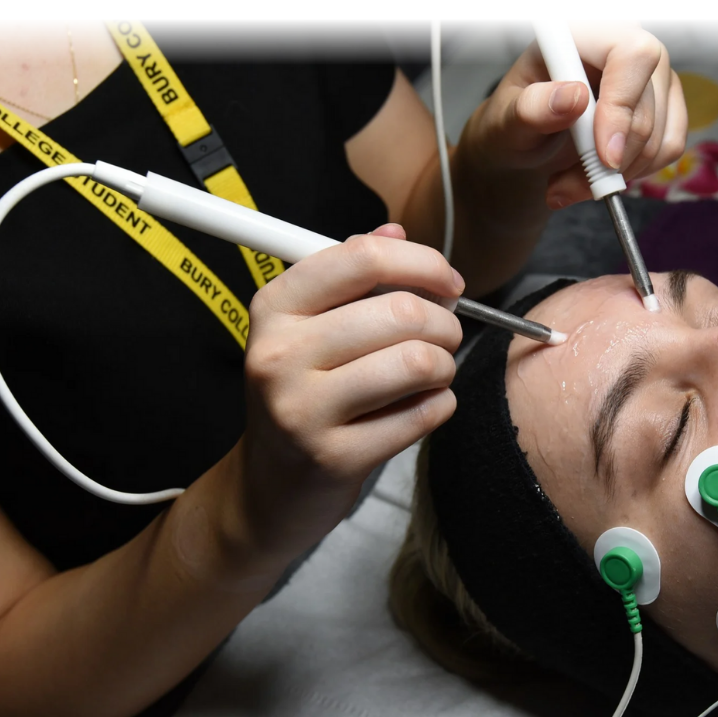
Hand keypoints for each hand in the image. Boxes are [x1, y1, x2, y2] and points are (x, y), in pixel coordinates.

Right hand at [235, 224, 463, 557]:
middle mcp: (280, 354)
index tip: (447, 281)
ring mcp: (302, 410)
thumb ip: (353, 278)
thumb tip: (395, 231)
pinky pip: (423, 414)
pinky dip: (440, 406)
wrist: (270, 486)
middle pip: (401, 312)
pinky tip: (422, 407)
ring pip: (419, 362)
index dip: (422, 262)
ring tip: (434, 373)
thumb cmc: (304, 393)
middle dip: (445, 322)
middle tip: (444, 338)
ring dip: (445, 366)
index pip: (362, 258)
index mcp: (274, 308)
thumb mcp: (310, 328)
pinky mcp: (333, 458)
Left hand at [457, 23, 687, 208]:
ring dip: (617, 175)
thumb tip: (572, 97)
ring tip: (570, 183)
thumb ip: (531, 109)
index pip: (631, 54)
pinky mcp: (664, 106)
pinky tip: (598, 175)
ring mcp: (651, 76)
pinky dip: (634, 174)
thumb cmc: (511, 122)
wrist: (521, 145)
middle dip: (610, 159)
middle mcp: (625, 45)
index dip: (622, 106)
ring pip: (659, 134)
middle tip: (565, 186)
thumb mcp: (504, 120)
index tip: (603, 156)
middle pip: (648, 103)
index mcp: (584, 33)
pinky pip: (669, 148)